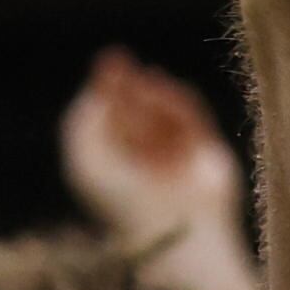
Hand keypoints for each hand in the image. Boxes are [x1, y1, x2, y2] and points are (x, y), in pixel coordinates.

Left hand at [60, 48, 244, 260]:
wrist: (176, 230)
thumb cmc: (122, 201)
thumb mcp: (86, 161)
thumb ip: (82, 124)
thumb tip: (95, 93)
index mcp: (113, 168)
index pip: (106, 121)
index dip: (104, 91)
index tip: (105, 65)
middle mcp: (144, 163)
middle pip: (131, 113)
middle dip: (124, 86)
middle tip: (115, 59)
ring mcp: (176, 158)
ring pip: (161, 114)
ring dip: (150, 93)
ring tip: (142, 79)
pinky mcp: (207, 155)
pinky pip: (191, 120)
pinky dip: (178, 102)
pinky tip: (165, 87)